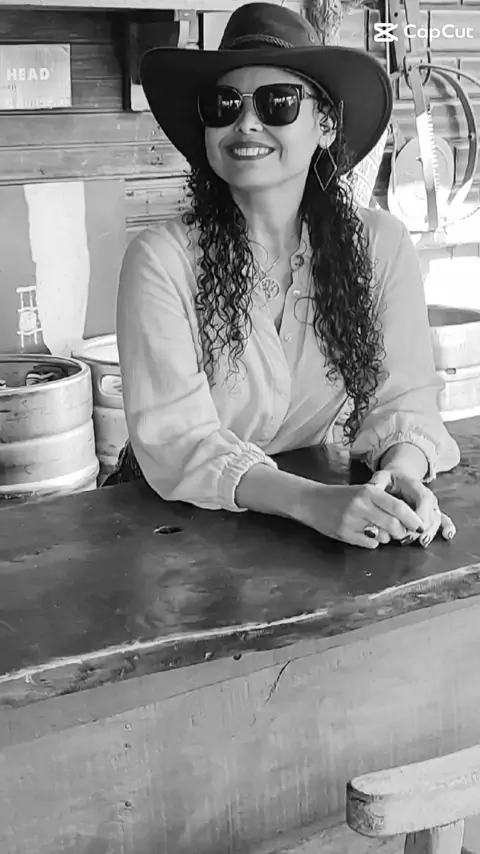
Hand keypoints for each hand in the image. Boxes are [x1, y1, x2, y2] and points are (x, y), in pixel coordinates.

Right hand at [300, 482, 425, 548]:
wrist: (311, 500)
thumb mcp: (362, 492)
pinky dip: (373, 541)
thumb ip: (382, 503)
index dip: (412, 519)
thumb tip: (406, 521)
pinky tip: (364, 533)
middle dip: (402, 532)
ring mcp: (352, 520)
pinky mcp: (344, 533)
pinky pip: (370, 543)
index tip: (420, 526)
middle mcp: (361, 505)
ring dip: (387, 537)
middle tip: (402, 534)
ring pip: (383, 536)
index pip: (398, 507)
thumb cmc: (340, 496)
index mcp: (368, 491)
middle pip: (394, 525)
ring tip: (378, 530)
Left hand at [369, 470, 455, 546]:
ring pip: (436, 519)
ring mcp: (431, 505)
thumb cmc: (390, 479)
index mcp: (415, 486)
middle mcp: (427, 496)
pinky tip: (447, 535)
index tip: (413, 526)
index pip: (423, 499)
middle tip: (409, 538)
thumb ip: (378, 482)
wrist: (400, 477)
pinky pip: (444, 520)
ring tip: (422, 541)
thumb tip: (372, 489)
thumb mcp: (382, 477)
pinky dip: (447, 528)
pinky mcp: (432, 513)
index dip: (420, 514)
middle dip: (422, 528)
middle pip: (431, 513)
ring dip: (430, 532)